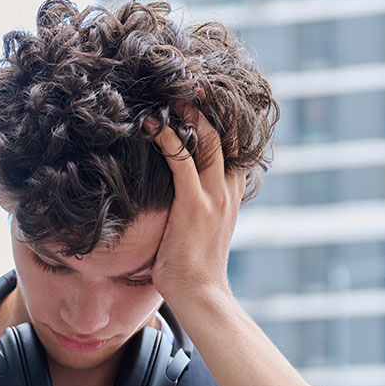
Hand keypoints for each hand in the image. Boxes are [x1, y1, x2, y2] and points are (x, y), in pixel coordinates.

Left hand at [144, 107, 246, 305]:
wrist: (203, 295)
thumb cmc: (194, 271)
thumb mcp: (200, 234)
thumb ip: (194, 211)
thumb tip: (171, 204)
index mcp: (231, 197)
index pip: (234, 150)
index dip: (221, 124)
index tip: (200, 105)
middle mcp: (227, 192)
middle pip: (225, 137)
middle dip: (205, 110)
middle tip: (184, 89)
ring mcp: (213, 197)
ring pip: (207, 140)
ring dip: (187, 115)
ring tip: (169, 97)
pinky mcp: (194, 204)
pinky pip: (181, 159)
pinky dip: (166, 137)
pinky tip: (150, 125)